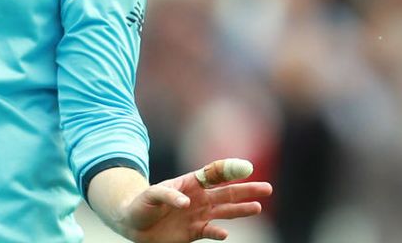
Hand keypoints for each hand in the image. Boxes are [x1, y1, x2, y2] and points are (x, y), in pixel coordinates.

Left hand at [117, 158, 272, 241]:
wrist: (134, 224)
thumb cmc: (141, 203)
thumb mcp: (150, 195)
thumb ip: (167, 195)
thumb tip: (186, 202)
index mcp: (190, 182)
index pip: (213, 173)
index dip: (229, 169)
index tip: (247, 168)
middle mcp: (199, 197)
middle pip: (227, 192)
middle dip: (247, 190)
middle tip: (267, 188)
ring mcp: (198, 214)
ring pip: (225, 211)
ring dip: (241, 210)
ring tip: (258, 207)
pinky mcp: (194, 231)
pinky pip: (210, 232)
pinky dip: (217, 233)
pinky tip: (225, 233)